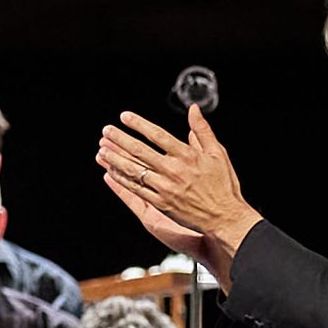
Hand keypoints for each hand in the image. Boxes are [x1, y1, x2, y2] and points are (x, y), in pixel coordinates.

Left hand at [95, 104, 259, 272]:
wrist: (224, 217)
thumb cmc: (223, 185)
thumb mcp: (218, 153)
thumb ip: (202, 130)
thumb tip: (193, 109)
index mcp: (187, 156)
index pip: (157, 135)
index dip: (139, 125)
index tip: (125, 117)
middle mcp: (173, 171)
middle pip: (140, 151)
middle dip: (120, 140)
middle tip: (106, 131)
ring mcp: (165, 188)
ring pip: (135, 170)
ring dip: (116, 159)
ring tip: (102, 149)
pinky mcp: (161, 204)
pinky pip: (137, 190)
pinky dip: (123, 180)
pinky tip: (111, 172)